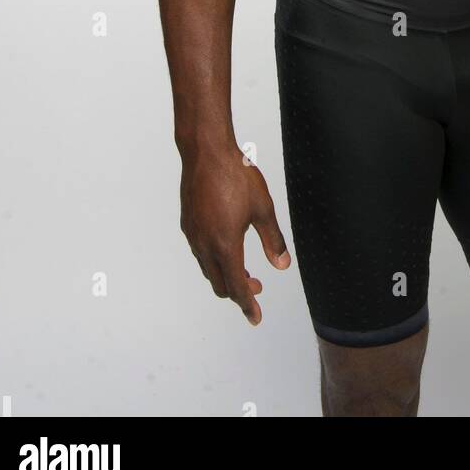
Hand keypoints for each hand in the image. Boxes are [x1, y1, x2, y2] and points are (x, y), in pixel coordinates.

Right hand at [179, 142, 290, 324]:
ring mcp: (193, 234)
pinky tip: (226, 248)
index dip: (247, 305)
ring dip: (225, 276)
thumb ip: (273, 240)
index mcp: (225, 245)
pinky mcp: (188, 223)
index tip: (255, 317)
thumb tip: (282, 264)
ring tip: (243, 271)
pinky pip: (200, 253)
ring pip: (208, 269)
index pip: (236, 287)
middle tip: (257, 289)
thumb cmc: (235, 175)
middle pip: (219, 283)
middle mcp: (205, 245)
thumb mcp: (263, 208)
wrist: (206, 151)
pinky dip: (214, 261)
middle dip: (238, 292)